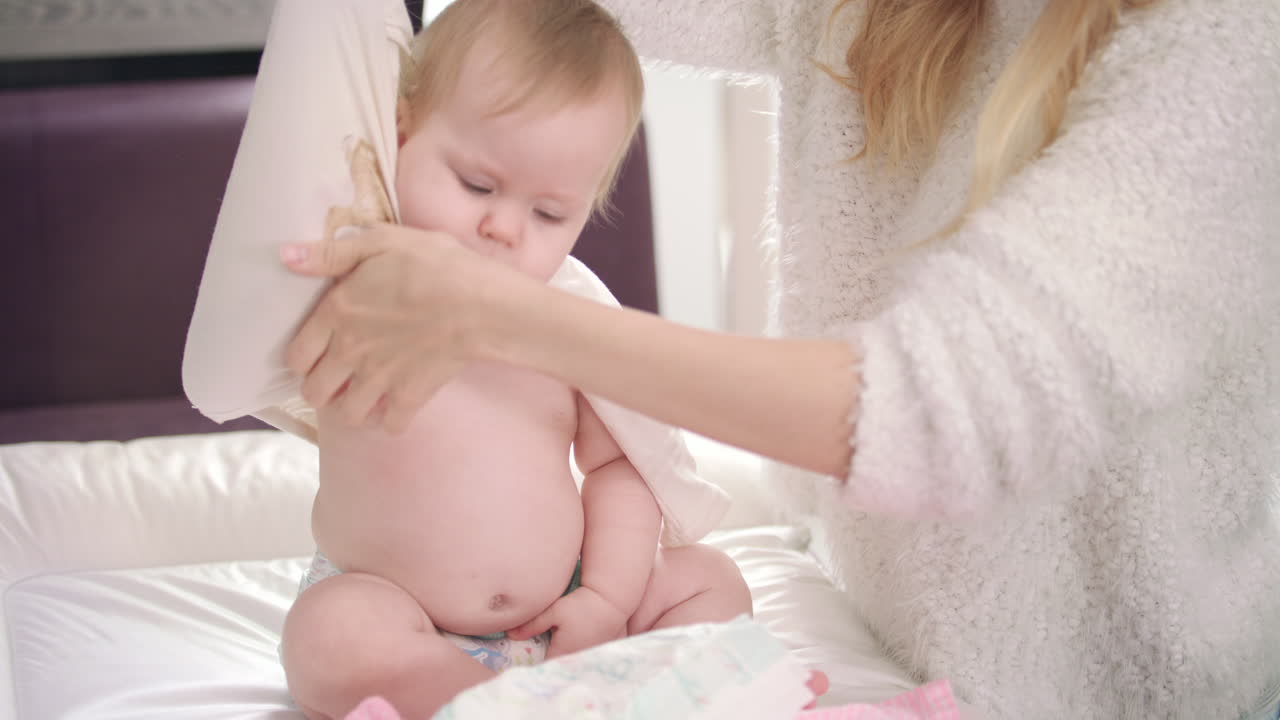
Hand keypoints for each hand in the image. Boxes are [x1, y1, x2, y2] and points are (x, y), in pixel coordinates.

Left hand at [280, 223, 485, 431]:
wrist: (480, 304)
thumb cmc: (435, 266)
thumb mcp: (382, 242)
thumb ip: (331, 253)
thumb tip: (285, 256)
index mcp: (337, 313)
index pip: (297, 355)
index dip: (303, 358)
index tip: (316, 354)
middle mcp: (350, 352)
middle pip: (315, 392)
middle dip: (322, 388)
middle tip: (338, 378)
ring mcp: (379, 379)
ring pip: (346, 415)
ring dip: (351, 408)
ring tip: (362, 395)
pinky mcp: (410, 396)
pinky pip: (388, 426)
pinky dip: (389, 420)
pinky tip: (394, 405)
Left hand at [508, 586, 628, 658]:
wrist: (611, 600)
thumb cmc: (581, 605)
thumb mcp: (553, 612)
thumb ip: (531, 625)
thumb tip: (510, 635)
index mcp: (563, 653)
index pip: (543, 669)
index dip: (533, 669)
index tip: (521, 669)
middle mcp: (577, 659)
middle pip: (557, 668)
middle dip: (547, 666)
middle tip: (534, 664)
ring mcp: (590, 657)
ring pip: (571, 664)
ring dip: (563, 662)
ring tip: (552, 661)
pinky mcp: (599, 651)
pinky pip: (583, 660)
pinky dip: (577, 658)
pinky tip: (573, 649)